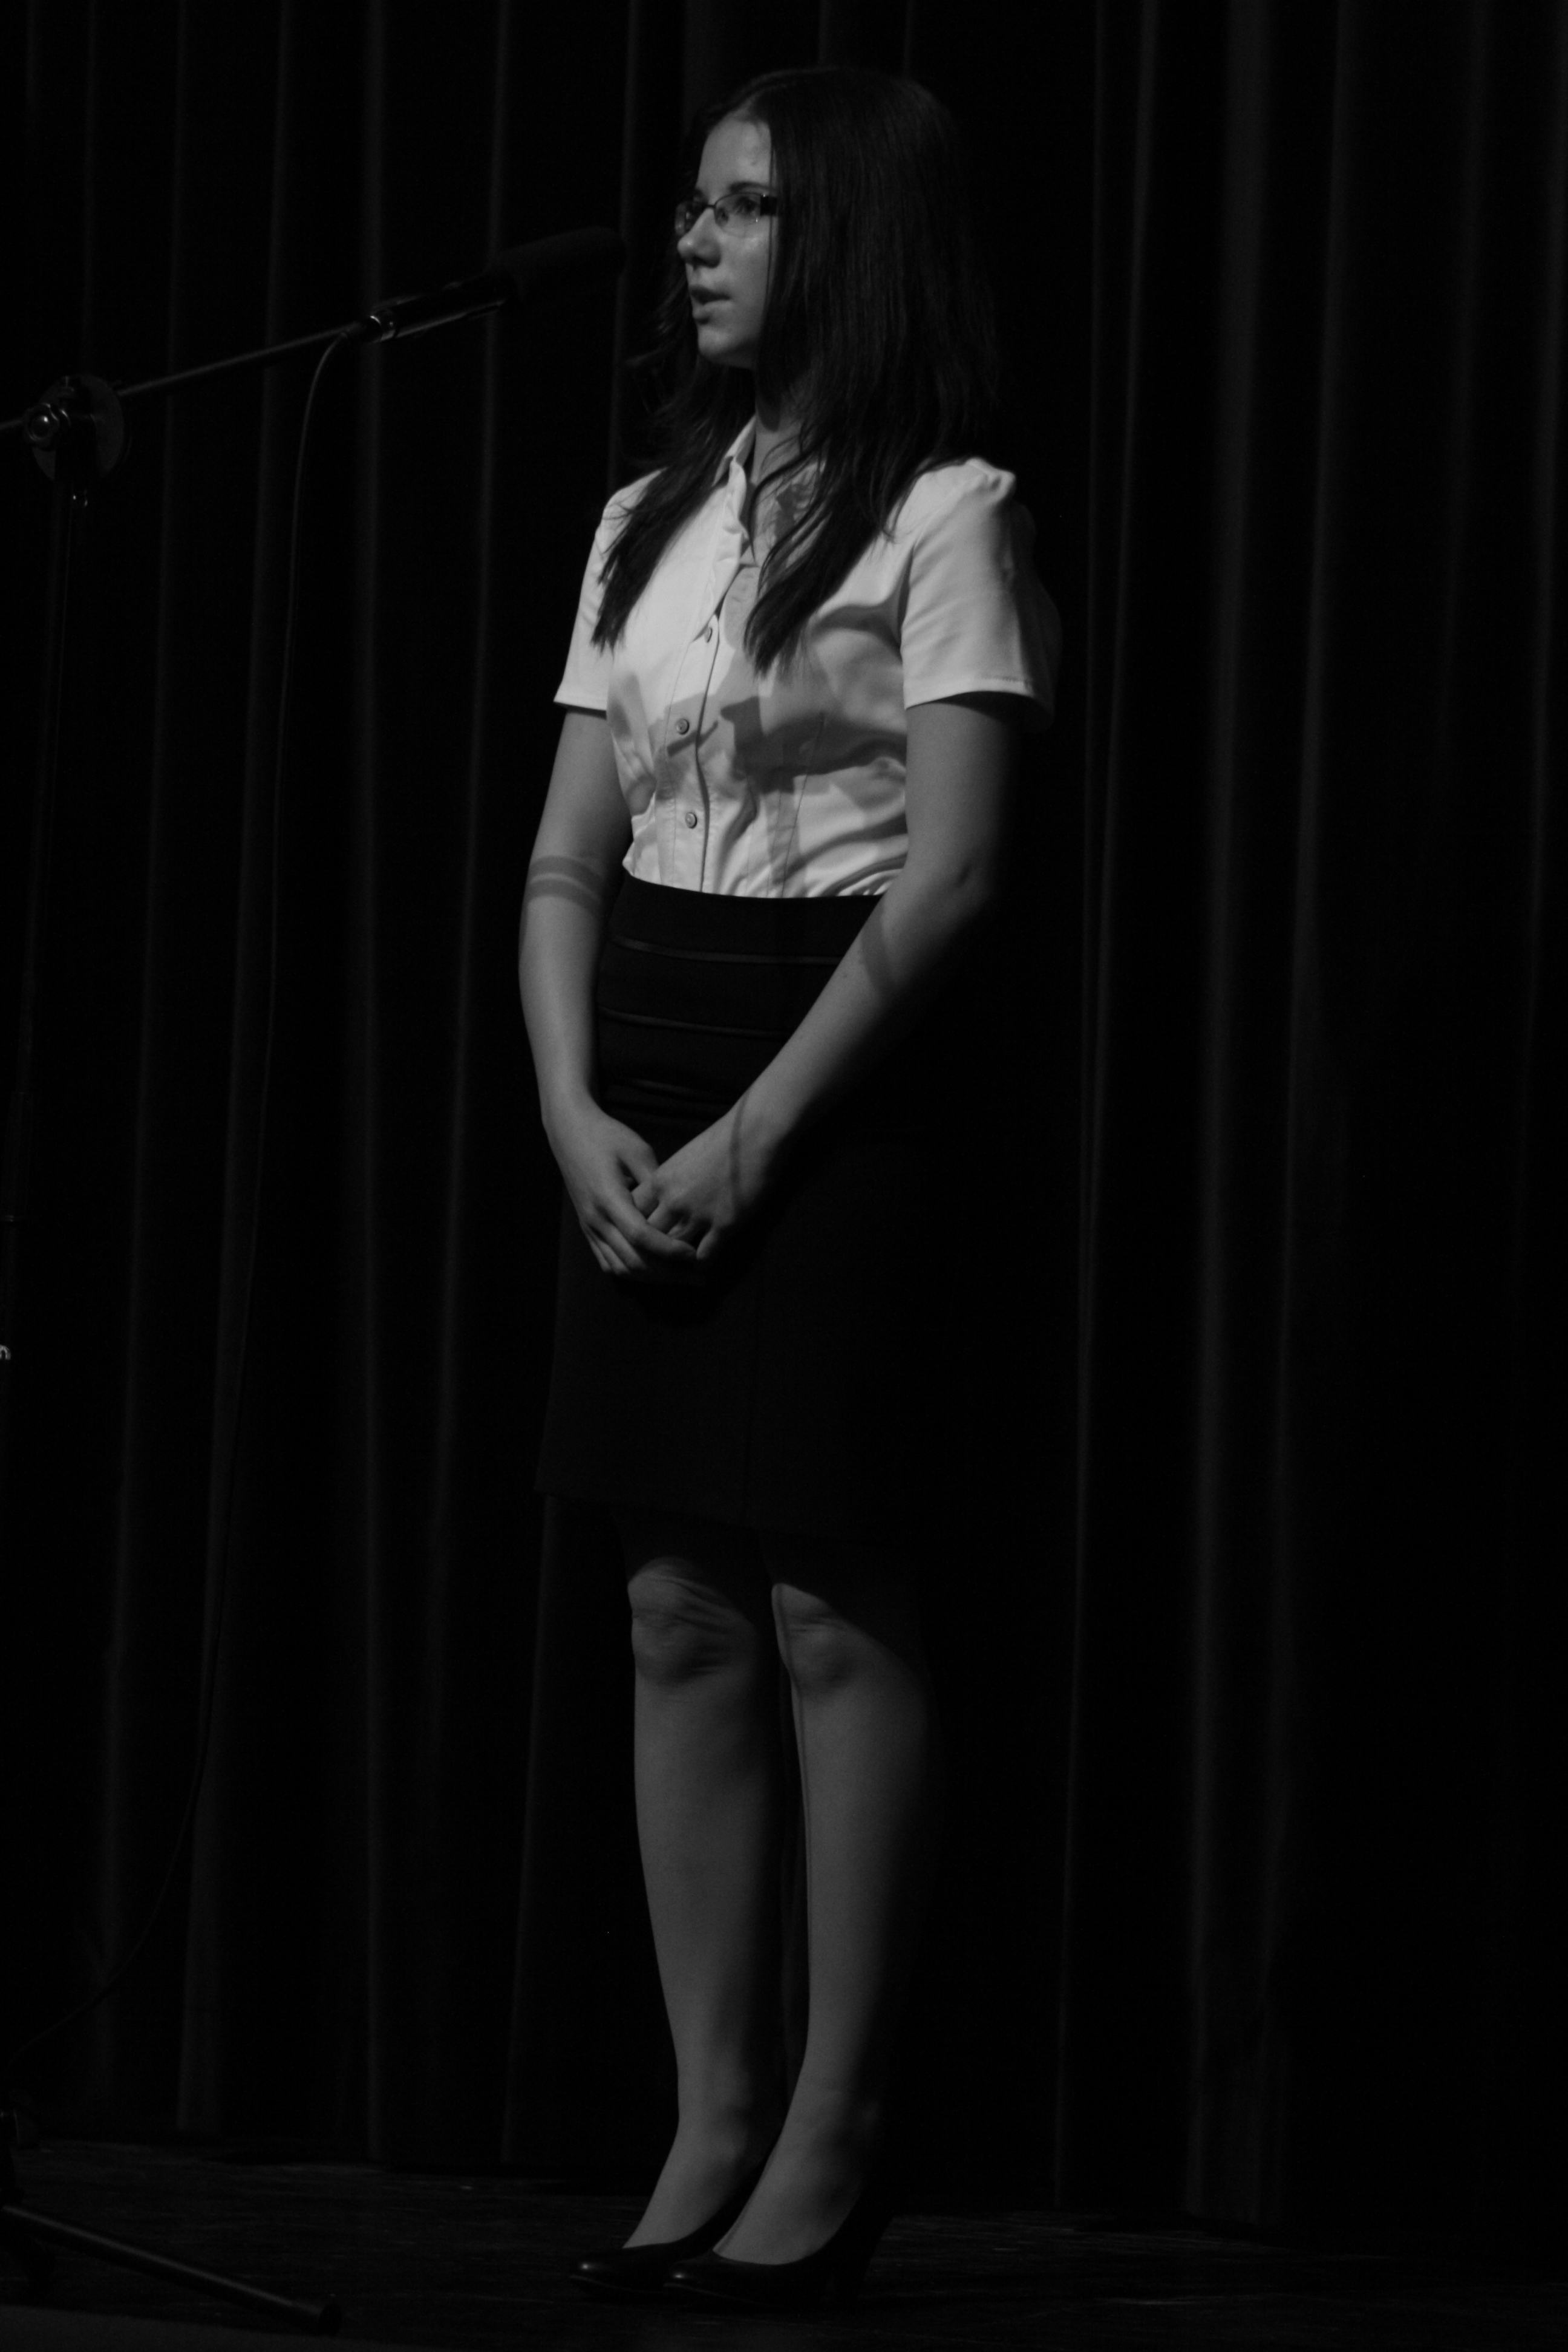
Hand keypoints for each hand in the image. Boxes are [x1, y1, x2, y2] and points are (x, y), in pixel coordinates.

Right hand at [547, 1099, 704, 1283]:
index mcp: (608, 1198)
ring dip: (652, 1278)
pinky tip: (655, 1272)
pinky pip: (609, 1262)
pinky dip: (633, 1272)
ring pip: (621, 1268)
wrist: (570, 1133)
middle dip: (668, 1273)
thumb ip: (657, 1181)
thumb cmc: (606, 1136)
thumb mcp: (637, 1150)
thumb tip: (681, 1208)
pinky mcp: (588, 1230)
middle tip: (697, 1276)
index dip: (669, 1250)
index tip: (694, 1253)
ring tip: (680, 1278)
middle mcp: (596, 1219)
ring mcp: (589, 1228)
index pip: (641, 1236)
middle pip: (633, 1260)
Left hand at [629, 1096, 780, 1265]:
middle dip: (649, 1251)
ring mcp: (699, 1214)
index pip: (633, 1215)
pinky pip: (704, 1256)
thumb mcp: (683, 1158)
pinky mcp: (725, 1225)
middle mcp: (674, 1201)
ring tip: (676, 1271)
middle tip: (653, 1263)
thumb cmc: (722, 1141)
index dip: (633, 1228)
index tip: (638, 1238)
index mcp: (660, 1181)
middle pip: (648, 1238)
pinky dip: (700, 1266)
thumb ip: (667, 1182)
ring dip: (674, 1263)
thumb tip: (658, 1199)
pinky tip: (701, 1268)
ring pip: (673, 1251)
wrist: (755, 1134)